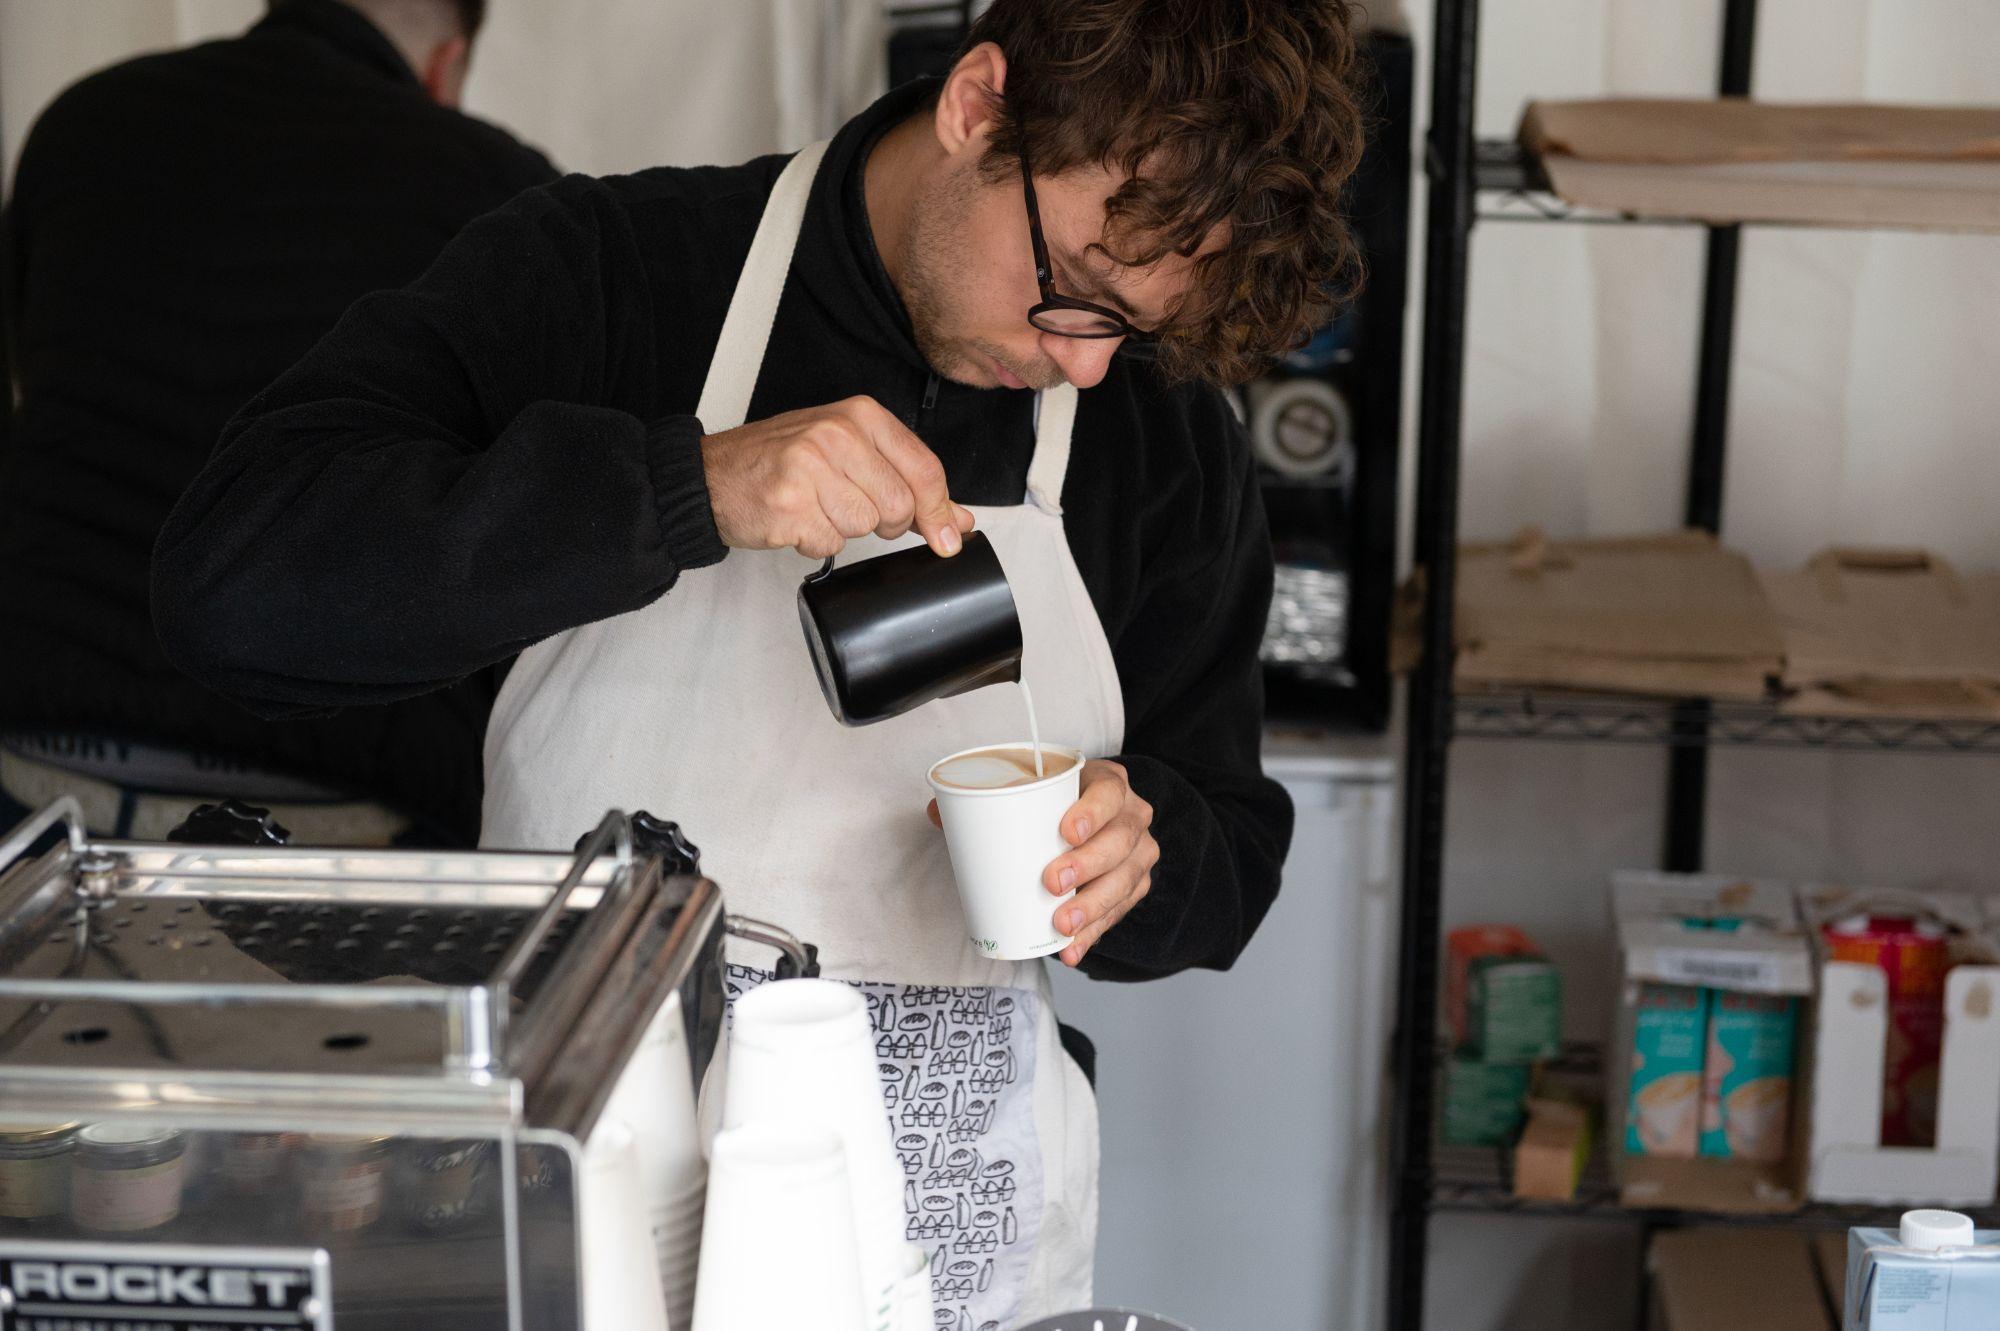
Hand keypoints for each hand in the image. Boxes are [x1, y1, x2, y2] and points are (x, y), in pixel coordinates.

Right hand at [700, 395, 974, 558]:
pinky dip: (814, 541)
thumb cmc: (780, 461)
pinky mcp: (789, 504)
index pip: (924, 468)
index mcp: (860, 415)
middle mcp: (836, 434)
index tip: (947, 538)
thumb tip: (957, 519)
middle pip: (898, 505)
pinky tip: (795, 518)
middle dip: (881, 522)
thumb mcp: (849, 453)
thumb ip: (905, 480)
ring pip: (864, 527)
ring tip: (814, 505)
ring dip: (842, 529)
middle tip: (849, 506)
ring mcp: (810, 467)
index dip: (939, 511)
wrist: (712, 476)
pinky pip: (828, 543)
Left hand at [925, 758, 1158, 967]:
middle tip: (1052, 883)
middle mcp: (1132, 816)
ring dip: (1093, 907)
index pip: (1110, 792)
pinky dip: (1094, 933)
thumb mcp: (1027, 794)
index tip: (1066, 832)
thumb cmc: (1052, 805)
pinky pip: (1120, 912)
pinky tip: (1071, 949)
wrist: (1086, 821)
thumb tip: (938, 813)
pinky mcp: (1134, 885)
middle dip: (1088, 865)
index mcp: (1107, 783)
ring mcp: (1138, 852)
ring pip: (1125, 880)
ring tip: (1060, 926)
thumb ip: (984, 800)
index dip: (1093, 811)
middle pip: (1120, 841)